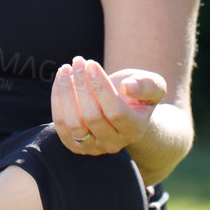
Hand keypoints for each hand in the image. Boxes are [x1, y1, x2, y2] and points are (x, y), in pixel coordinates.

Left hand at [51, 55, 165, 154]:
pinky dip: (57, 100)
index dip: (101, 87)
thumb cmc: (137, 93)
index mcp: (135, 130)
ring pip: (74, 124)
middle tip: (79, 61)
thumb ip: (147, 85)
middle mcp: (114, 143)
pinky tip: (61, 79)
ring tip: (66, 69)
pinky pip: (61, 125)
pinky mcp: (74, 144)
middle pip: (93, 117)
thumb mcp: (152, 85)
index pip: (115, 112)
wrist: (122, 108)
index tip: (91, 64)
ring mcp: (93, 147)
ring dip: (66, 93)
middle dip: (82, 85)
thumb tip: (128, 87)